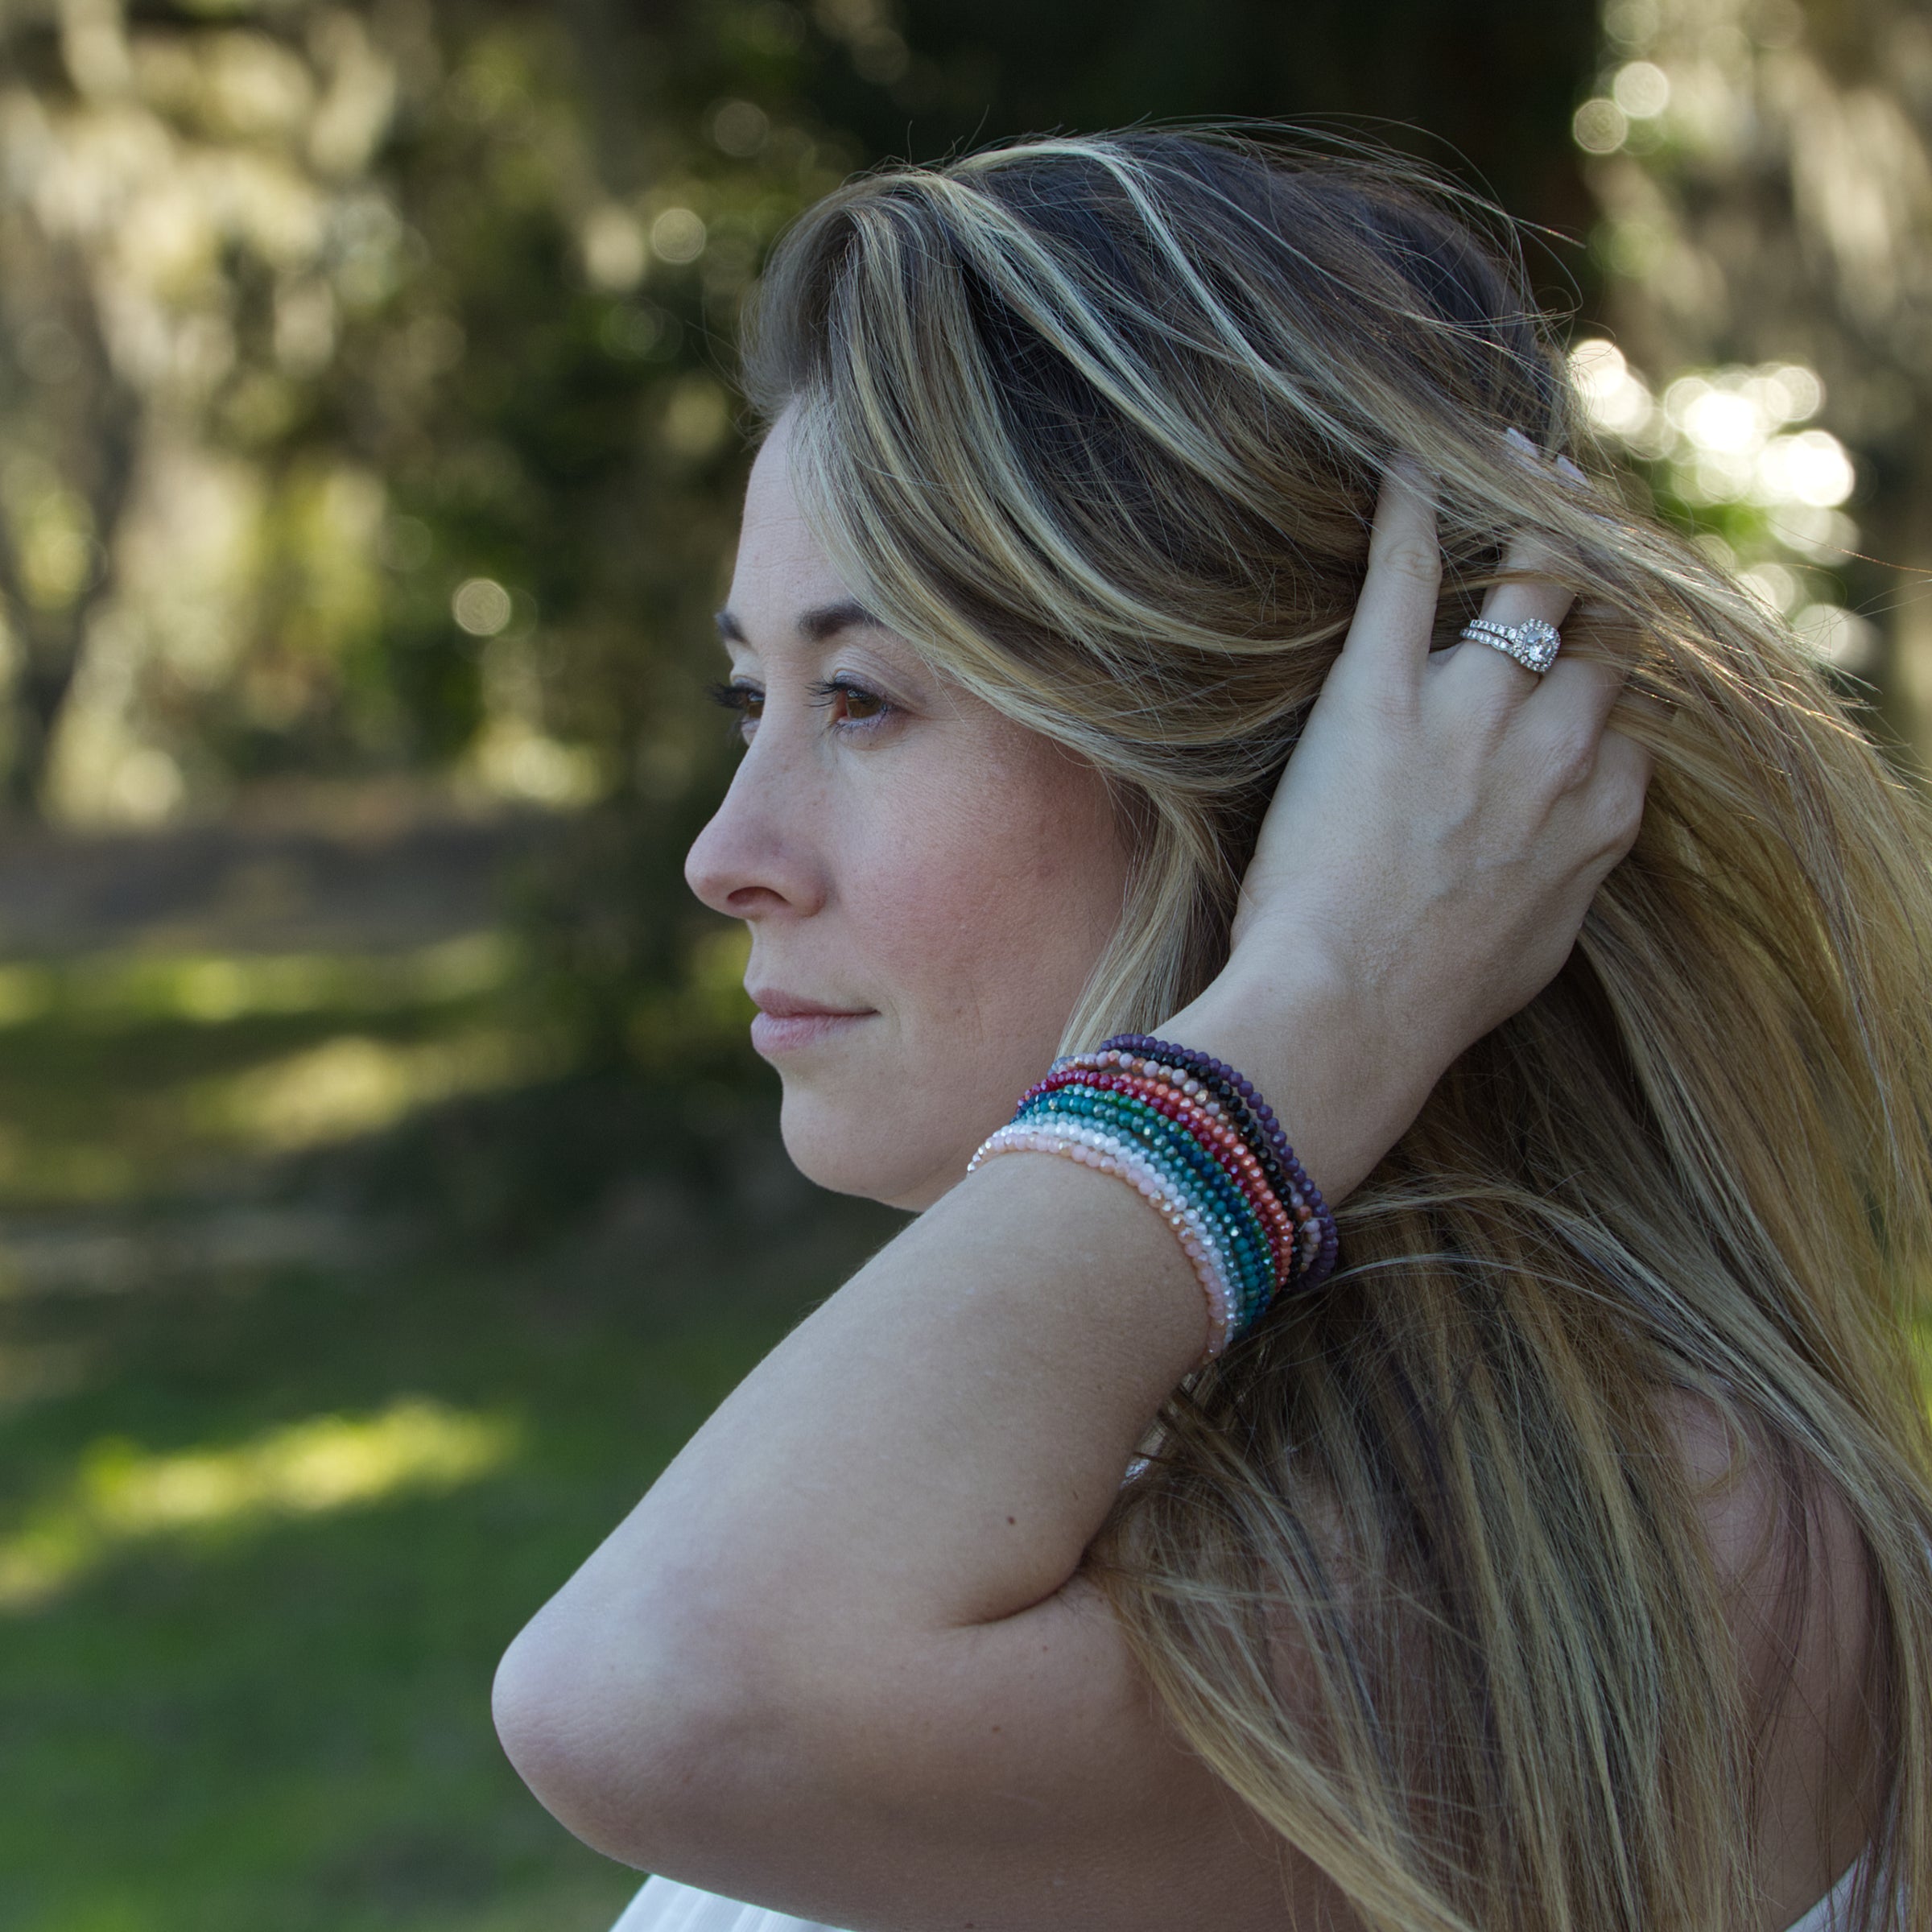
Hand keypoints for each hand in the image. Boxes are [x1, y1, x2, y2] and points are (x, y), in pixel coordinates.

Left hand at [1169, 456, 1652, 1199]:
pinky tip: (1412, 452)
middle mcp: (1554, 744)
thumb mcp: (1538, 951)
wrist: (1349, 1013)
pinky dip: (1412, 503)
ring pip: (1531, 579)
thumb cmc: (1429, 1004)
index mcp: (1598, 811)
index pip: (1626, 713)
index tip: (1580, 660)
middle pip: (1598, 631)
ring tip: (1522, 467)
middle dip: (1592, 581)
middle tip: (1570, 535)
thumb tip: (1571, 854)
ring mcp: (1471, 708)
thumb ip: (1569, 879)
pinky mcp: (1380, 689)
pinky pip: (1405, 569)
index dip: (1602, 679)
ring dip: (1534, 522)